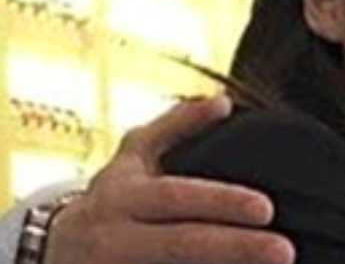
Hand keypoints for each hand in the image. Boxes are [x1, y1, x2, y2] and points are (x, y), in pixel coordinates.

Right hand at [44, 95, 294, 263]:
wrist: (54, 252)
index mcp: (122, 195)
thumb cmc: (113, 198)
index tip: (267, 208)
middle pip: (181, 244)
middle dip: (236, 249)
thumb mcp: (133, 158)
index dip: (222, 202)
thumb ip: (178, 125)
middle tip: (286, 251)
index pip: (177, 197)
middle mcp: (113, 238)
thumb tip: (224, 101)